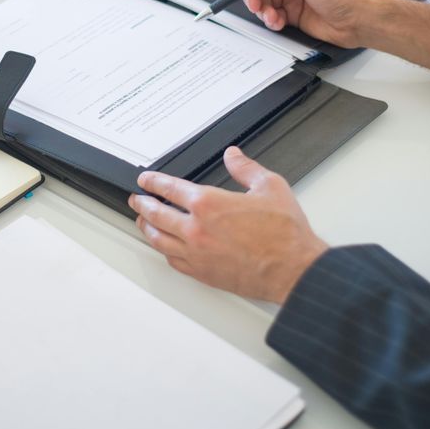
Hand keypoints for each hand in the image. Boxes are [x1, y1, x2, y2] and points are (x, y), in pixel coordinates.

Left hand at [129, 146, 326, 303]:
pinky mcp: (202, 273)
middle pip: (156, 214)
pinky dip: (164, 251)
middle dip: (142, 204)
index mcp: (209, 204)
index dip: (153, 182)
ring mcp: (196, 253)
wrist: (293, 269)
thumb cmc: (284, 233)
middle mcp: (196, 229)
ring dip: (147, 228)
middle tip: (136, 199)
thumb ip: (246, 168)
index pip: (169, 189)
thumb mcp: (269, 186)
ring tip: (143, 222)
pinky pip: (173, 260)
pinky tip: (165, 247)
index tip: (146, 180)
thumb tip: (233, 155)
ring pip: (159, 239)